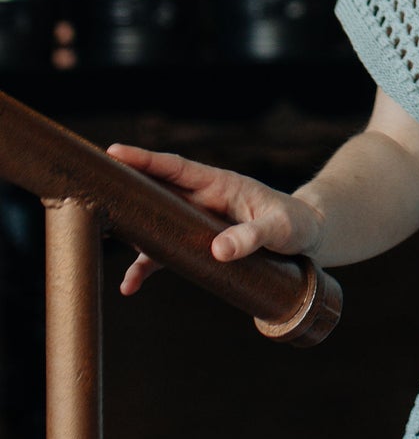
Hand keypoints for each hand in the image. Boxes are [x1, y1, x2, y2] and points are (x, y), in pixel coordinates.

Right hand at [104, 144, 324, 296]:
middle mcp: (201, 199)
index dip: (145, 160)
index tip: (114, 153)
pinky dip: (147, 267)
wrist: (306, 238)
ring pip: (154, 223)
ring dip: (131, 233)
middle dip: (125, 188)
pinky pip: (166, 253)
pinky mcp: (197, 243)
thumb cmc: (294, 224)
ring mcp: (196, 221)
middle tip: (92, 188)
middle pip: (155, 190)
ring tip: (101, 238)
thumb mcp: (278, 229)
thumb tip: (218, 250)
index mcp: (218, 183)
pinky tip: (131, 286)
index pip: (175, 168)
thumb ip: (251, 237)